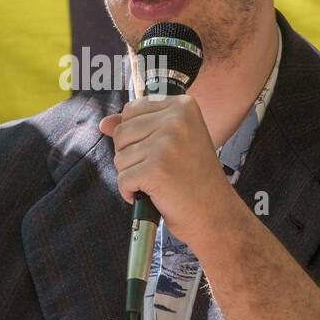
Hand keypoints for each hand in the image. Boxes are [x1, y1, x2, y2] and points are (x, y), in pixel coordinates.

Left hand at [97, 93, 236, 247]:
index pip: (132, 110)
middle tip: (160, 168)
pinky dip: (131, 192)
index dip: (136, 135)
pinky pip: (122, 179)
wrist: (215, 213)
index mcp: (183, 106)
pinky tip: (154, 194)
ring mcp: (166, 144)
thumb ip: (138, 127)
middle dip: (131, 155)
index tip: (160, 150)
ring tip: (159, 181)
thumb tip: (104, 123)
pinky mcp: (155, 169)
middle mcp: (176, 120)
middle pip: (121, 133)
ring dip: (132, 174)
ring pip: (119, 157)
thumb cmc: (195, 179)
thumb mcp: (173, 142)